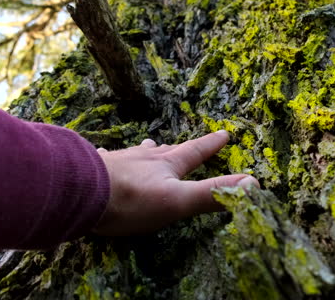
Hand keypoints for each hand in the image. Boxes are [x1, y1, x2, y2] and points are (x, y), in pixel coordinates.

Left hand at [92, 130, 259, 235]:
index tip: (224, 133)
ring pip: (137, 153)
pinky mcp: (95, 169)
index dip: (210, 145)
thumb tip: (253, 183)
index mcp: (166, 166)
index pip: (195, 152)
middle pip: (165, 151)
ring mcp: (118, 162)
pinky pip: (108, 160)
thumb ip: (213, 193)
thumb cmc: (132, 200)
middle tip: (184, 143)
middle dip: (178, 148)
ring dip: (147, 152)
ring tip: (149, 146)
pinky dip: (114, 159)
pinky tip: (106, 157)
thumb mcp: (178, 201)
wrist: (80, 192)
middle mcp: (143, 158)